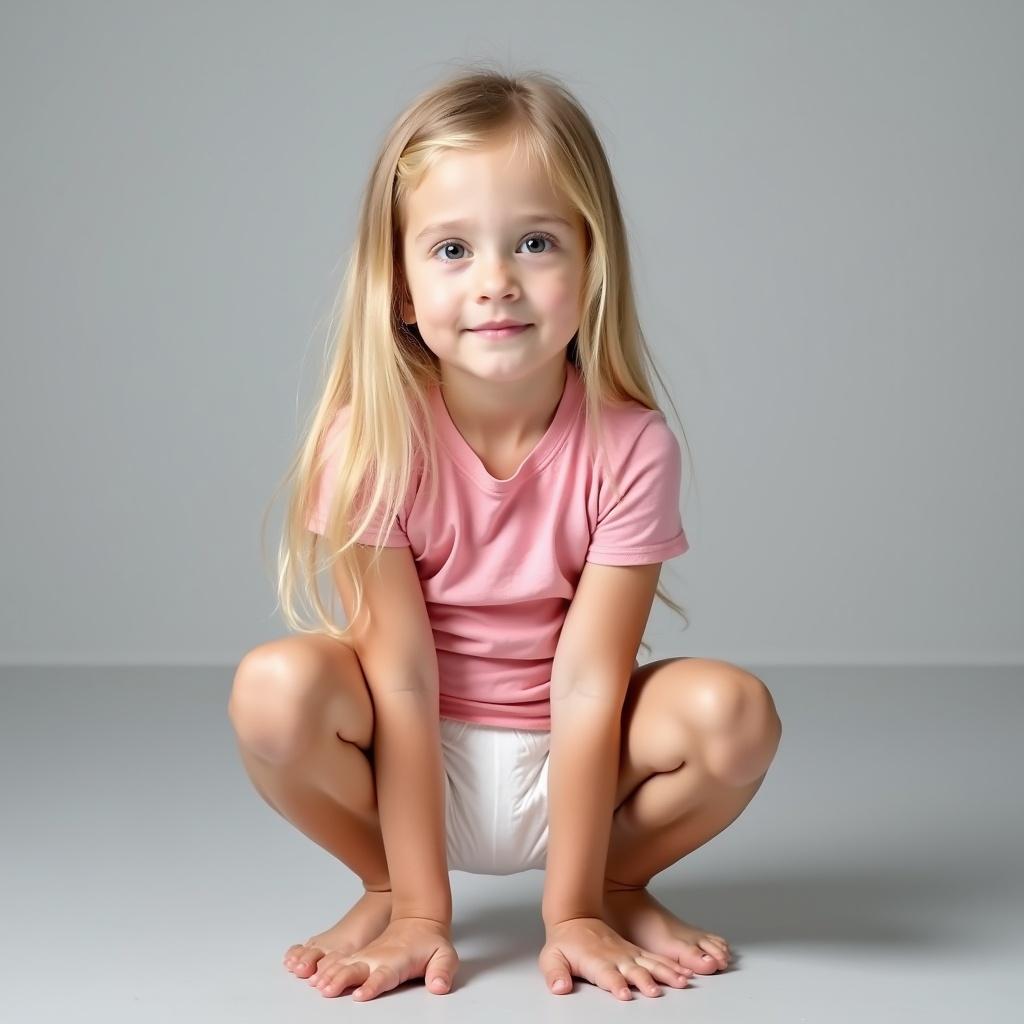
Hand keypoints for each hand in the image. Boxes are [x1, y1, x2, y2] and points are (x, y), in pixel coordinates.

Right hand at [306, 916, 458, 1000]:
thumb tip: (440, 986)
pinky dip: (327, 969)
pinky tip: (317, 978)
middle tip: (328, 990)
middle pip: (358, 969)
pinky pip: (340, 962)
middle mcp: (379, 958)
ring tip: (318, 986)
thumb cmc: (430, 941)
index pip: (384, 975)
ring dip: (331, 975)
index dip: (373, 985)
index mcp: (397, 960)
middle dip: (342, 979)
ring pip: (345, 965)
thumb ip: (443, 971)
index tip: (361, 994)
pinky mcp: (361, 956)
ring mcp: (368, 956)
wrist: (419, 918)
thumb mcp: (445, 954)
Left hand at [539, 916, 692, 998]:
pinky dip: (670, 966)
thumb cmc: (564, 942)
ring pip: (650, 964)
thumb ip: (555, 974)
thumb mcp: (551, 958)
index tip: (625, 993)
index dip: (615, 984)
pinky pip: (656, 960)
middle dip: (645, 981)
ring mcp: (627, 954)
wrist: (574, 916)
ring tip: (681, 982)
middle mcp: (615, 958)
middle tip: (656, 992)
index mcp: (596, 961)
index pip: (607, 975)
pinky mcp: (635, 953)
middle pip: (633, 971)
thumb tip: (559, 987)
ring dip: (665, 973)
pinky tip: (683, 974)